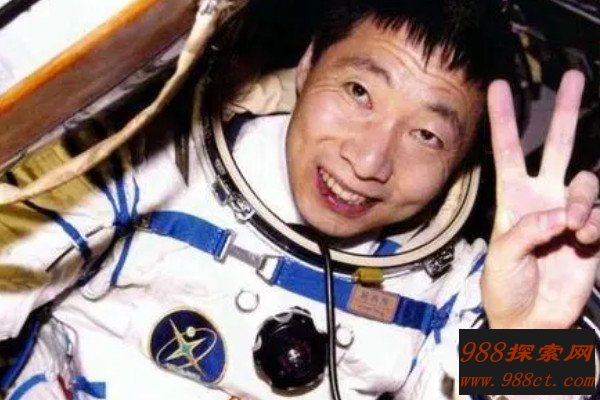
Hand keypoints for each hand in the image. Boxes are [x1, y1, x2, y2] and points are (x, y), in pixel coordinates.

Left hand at [481, 70, 599, 328]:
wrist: (530, 321)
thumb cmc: (505, 288)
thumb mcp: (502, 257)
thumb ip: (527, 231)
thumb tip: (560, 214)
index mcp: (512, 198)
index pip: (508, 150)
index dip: (503, 119)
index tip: (498, 86)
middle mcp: (543, 198)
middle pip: (557, 145)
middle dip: (566, 112)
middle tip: (574, 76)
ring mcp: (570, 213)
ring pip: (587, 181)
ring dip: (583, 201)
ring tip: (573, 228)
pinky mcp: (592, 233)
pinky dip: (596, 223)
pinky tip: (584, 240)